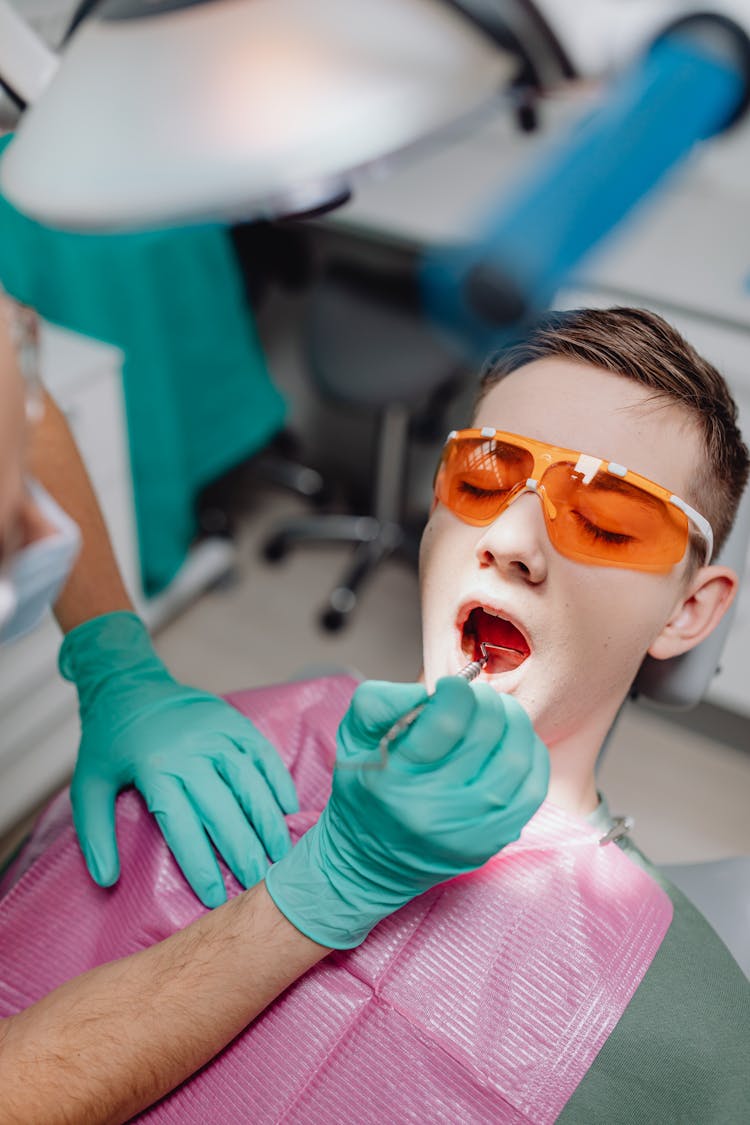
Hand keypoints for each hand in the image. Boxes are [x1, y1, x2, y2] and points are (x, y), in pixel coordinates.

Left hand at [60, 612, 297, 906]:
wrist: (128, 683)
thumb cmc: (109, 741)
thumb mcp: (89, 784)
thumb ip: (95, 833)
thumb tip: (107, 880)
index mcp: (155, 769)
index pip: (183, 825)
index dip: (201, 863)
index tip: (215, 896)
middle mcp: (190, 751)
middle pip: (224, 809)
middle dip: (243, 851)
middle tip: (258, 884)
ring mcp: (217, 733)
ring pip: (249, 782)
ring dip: (267, 820)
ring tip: (280, 854)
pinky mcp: (234, 721)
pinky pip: (262, 754)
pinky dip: (278, 780)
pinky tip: (288, 808)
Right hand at [266, 676, 548, 947]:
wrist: (370, 863)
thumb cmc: (364, 790)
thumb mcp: (351, 739)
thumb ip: (378, 703)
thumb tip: (425, 692)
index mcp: (394, 779)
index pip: (448, 722)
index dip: (458, 691)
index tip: (450, 686)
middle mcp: (434, 810)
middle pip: (486, 736)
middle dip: (486, 701)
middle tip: (476, 697)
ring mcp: (469, 831)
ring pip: (515, 760)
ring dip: (514, 723)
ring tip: (498, 713)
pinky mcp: (493, 841)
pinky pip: (532, 789)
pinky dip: (530, 755)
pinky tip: (512, 742)